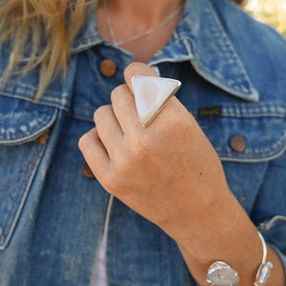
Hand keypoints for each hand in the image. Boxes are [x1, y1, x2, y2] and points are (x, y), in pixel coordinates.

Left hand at [78, 62, 232, 255]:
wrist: (197, 212)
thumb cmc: (197, 164)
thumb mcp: (190, 125)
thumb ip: (162, 99)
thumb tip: (134, 73)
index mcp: (173, 122)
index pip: (137, 76)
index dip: (137, 73)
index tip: (139, 78)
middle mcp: (146, 140)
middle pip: (118, 94)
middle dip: (129, 99)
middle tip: (141, 113)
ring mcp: (125, 161)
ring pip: (101, 114)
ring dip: (115, 117)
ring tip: (130, 131)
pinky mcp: (110, 180)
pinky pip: (88, 140)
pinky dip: (99, 138)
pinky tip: (115, 144)